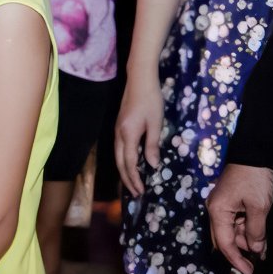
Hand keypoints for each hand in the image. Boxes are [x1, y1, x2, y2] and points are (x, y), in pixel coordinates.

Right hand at [112, 72, 161, 196]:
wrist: (139, 80)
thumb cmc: (151, 100)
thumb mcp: (155, 123)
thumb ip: (152, 144)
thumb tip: (152, 165)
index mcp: (127, 135)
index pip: (129, 163)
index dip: (134, 178)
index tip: (141, 191)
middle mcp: (118, 135)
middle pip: (120, 163)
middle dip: (127, 179)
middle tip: (135, 193)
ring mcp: (117, 130)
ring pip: (118, 156)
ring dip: (124, 171)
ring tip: (132, 183)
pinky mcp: (119, 126)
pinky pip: (119, 149)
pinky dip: (124, 161)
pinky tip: (131, 164)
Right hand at [208, 162, 272, 273]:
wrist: (255, 151)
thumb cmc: (255, 179)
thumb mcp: (259, 207)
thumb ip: (256, 231)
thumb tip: (256, 249)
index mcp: (218, 212)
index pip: (224, 244)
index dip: (236, 261)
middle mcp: (216, 211)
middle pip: (225, 240)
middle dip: (240, 253)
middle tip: (257, 266)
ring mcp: (222, 206)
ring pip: (232, 233)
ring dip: (247, 242)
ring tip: (264, 251)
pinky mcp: (231, 202)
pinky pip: (237, 223)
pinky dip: (248, 232)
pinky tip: (261, 239)